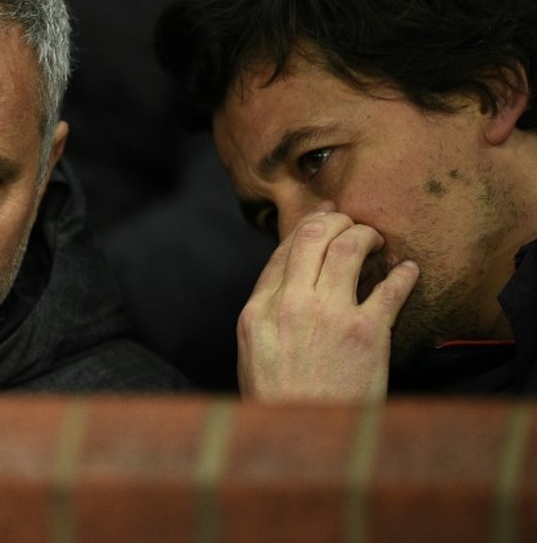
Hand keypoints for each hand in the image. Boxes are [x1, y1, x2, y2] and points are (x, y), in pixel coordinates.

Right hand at [237, 211, 419, 401]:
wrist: (304, 439)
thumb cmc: (279, 402)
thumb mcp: (252, 353)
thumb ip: (266, 314)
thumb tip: (287, 281)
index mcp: (257, 310)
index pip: (283, 252)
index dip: (307, 230)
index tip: (324, 222)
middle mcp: (291, 305)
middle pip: (313, 238)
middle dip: (336, 222)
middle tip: (351, 224)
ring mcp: (329, 316)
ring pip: (349, 249)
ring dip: (366, 236)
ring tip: (377, 241)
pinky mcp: (367, 333)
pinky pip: (389, 288)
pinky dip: (403, 274)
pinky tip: (408, 271)